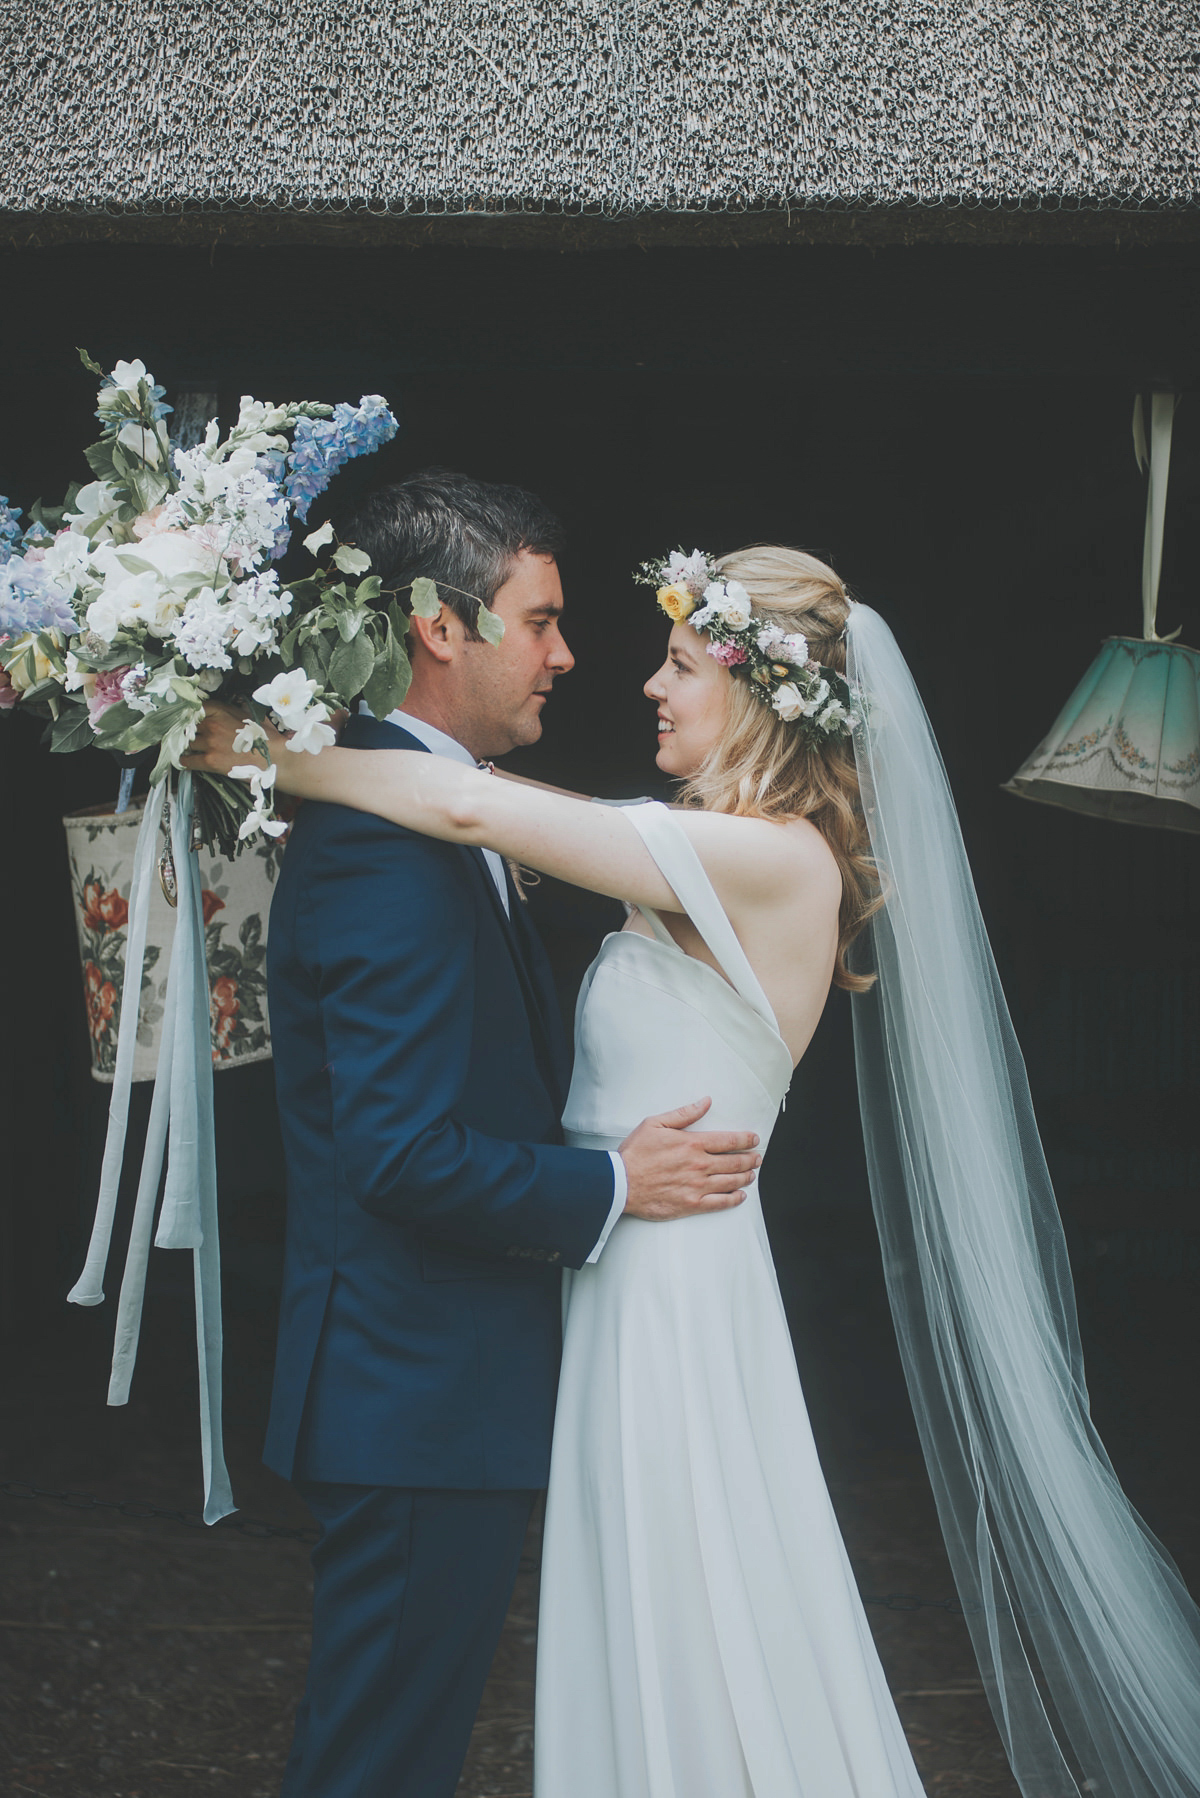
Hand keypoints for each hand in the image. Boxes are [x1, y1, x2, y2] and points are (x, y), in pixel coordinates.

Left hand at [183, 702, 287, 777]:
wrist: (275, 759)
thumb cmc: (266, 738)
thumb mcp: (252, 715)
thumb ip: (236, 709)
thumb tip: (233, 704)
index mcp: (221, 711)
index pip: (196, 708)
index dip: (192, 715)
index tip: (189, 719)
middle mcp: (212, 725)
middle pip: (189, 726)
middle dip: (188, 731)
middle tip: (188, 736)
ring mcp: (210, 743)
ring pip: (187, 743)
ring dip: (187, 746)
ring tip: (187, 749)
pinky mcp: (210, 761)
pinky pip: (188, 761)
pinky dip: (185, 761)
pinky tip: (186, 761)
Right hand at [618, 1097, 759, 1221]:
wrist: (620, 1183)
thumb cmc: (635, 1153)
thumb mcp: (655, 1123)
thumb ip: (684, 1113)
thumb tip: (705, 1102)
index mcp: (692, 1143)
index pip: (728, 1140)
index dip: (745, 1140)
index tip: (754, 1139)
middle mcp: (699, 1165)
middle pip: (735, 1162)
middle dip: (750, 1159)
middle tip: (757, 1158)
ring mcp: (697, 1187)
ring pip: (731, 1182)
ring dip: (746, 1177)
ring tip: (752, 1174)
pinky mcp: (691, 1204)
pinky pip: (720, 1203)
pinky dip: (734, 1199)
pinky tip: (740, 1196)